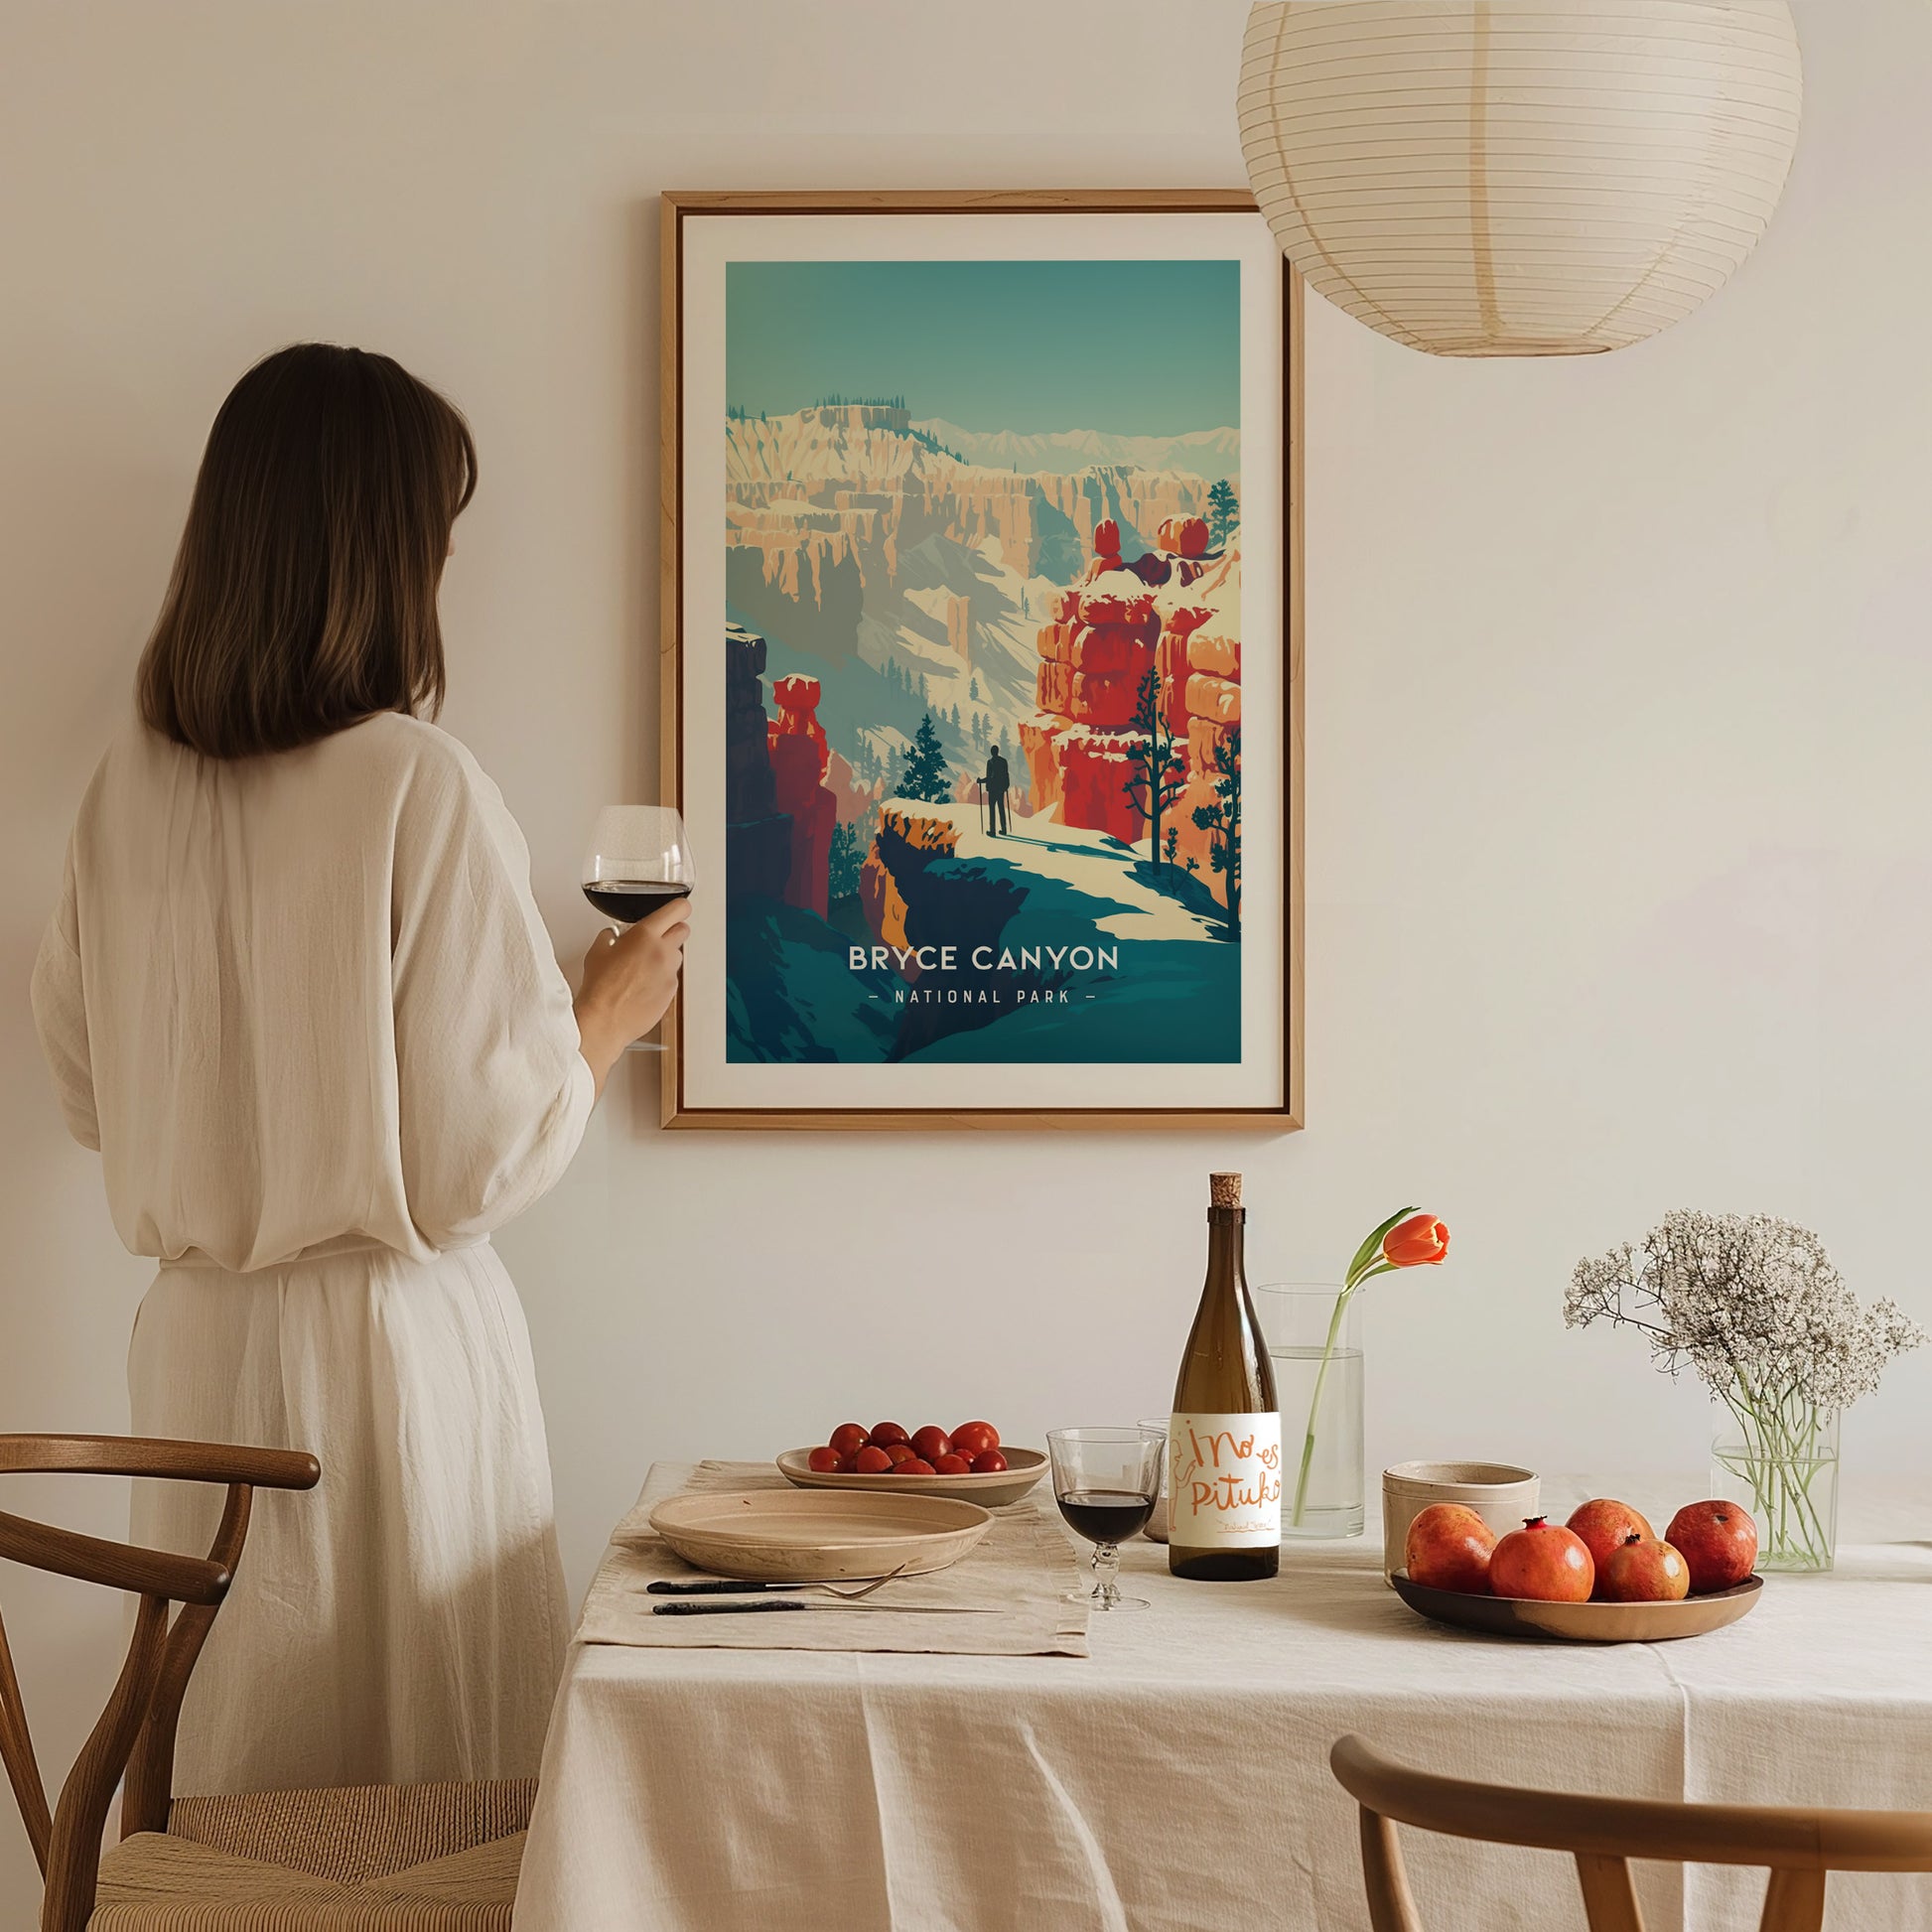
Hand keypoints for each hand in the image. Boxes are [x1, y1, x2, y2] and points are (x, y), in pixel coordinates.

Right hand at [574, 895, 690, 1095]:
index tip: (678, 909)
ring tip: (644, 967)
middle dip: (672, 930)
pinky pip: (672, 978)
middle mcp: (663, 952)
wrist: (605, 1020)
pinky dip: (662, 978)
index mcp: (645, 935)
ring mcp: (669, 973)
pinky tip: (643, 985)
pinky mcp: (671, 992)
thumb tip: (613, 936)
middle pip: (683, 930)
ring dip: (666, 956)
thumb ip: (610, 937)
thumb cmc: (600, 988)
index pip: (678, 909)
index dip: (679, 907)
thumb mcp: (597, 951)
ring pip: (677, 956)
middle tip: (657, 938)